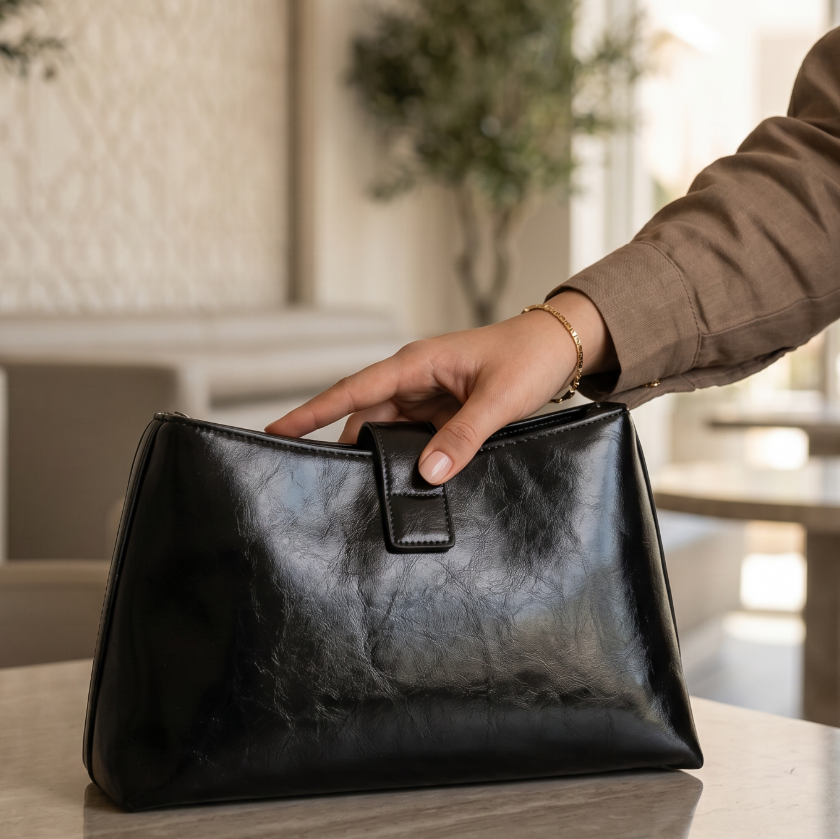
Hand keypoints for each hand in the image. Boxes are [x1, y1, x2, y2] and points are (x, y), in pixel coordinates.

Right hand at [265, 291, 615, 483]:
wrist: (562, 346)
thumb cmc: (529, 358)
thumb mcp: (498, 400)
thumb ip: (463, 437)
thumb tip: (427, 474)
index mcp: (417, 363)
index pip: (352, 389)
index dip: (313, 411)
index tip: (277, 430)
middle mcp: (414, 377)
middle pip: (364, 415)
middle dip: (343, 445)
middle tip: (319, 483)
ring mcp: (428, 395)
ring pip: (388, 429)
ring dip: (379, 456)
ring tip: (364, 491)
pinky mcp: (444, 410)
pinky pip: (413, 436)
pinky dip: (407, 458)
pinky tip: (406, 482)